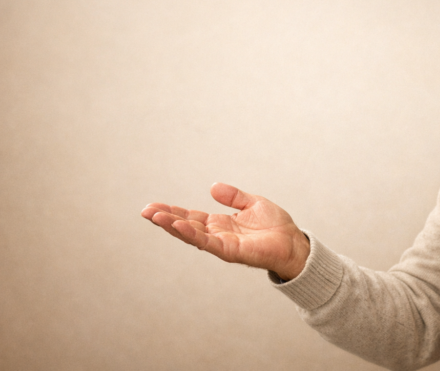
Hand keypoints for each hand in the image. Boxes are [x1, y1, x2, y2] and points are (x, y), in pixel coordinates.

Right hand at [141, 183, 309, 280]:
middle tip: (145, 211)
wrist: (294, 243)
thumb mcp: (253, 203)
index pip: (191, 217)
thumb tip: (213, 187)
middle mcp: (218, 235)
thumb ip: (234, 196)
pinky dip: (192, 235)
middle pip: (186, 226)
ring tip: (155, 217)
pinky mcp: (231, 251)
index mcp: (221, 224)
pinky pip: (208, 242)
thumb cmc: (277, 227)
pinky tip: (179, 226)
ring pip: (192, 235)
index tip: (154, 206)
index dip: (173, 212)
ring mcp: (222, 244)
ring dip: (173, 227)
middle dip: (166, 219)